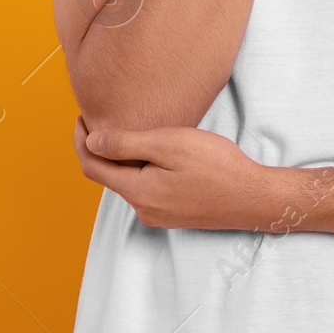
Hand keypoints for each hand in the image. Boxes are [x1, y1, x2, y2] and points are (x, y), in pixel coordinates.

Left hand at [72, 116, 279, 231]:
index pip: (92, 168)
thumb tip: (91, 141)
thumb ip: (127, 144)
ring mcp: (159, 214)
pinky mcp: (174, 213)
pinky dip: (138, 169)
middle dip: (97, 149)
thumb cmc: (216, 166)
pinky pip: (145, 189)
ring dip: (120, 159)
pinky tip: (151, 153)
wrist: (253, 197)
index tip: (80, 117)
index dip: (81, 142)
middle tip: (97, 119)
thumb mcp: (170, 144)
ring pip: (127, 183)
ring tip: (125, 131)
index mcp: (138, 192)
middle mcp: (144, 209)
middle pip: (108, 177)